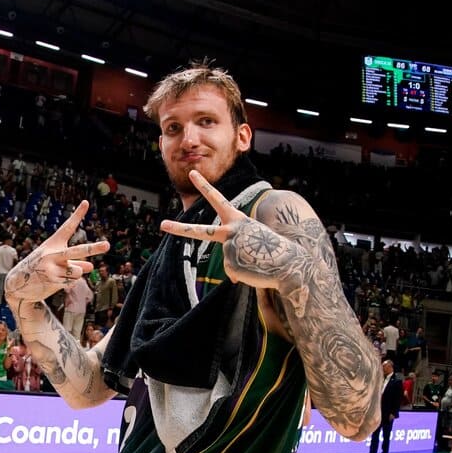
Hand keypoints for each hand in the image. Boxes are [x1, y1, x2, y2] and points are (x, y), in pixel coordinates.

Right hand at [4, 201, 108, 303]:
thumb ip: (74, 262)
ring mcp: (52, 267)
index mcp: (53, 243)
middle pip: (78, 250)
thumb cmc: (40, 268)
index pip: (67, 227)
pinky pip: (72, 282)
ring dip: (75, 275)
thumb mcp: (56, 261)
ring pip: (78, 272)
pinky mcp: (52, 280)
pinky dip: (69, 284)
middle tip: (107, 245)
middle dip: (94, 248)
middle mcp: (52, 253)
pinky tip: (55, 282)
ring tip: (61, 275)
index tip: (86, 202)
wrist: (19, 283)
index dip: (77, 215)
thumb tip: (91, 267)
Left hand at [159, 169, 297, 290]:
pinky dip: (243, 275)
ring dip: (242, 264)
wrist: (289, 262)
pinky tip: (254, 270)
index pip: (217, 199)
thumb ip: (237, 250)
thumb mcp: (253, 241)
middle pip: (200, 231)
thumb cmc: (274, 250)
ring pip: (228, 260)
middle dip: (179, 229)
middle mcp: (230, 232)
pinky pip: (233, 273)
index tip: (193, 174)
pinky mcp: (230, 265)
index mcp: (237, 220)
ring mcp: (229, 248)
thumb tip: (231, 278)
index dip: (205, 186)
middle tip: (162, 225)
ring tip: (256, 260)